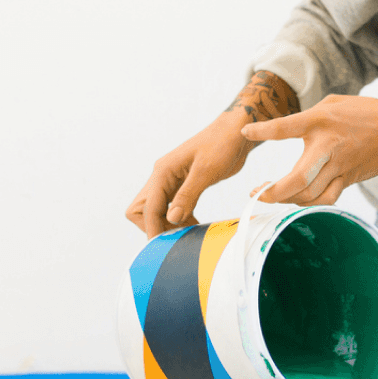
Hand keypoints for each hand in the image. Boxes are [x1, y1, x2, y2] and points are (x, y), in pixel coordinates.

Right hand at [124, 112, 253, 238]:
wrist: (235, 131)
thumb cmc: (221, 145)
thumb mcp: (206, 171)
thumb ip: (187, 195)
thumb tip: (172, 218)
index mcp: (162, 171)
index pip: (148, 208)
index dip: (154, 229)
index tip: (163, 247)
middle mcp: (162, 176)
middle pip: (142, 209)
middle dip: (154, 226)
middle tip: (175, 237)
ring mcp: (171, 181)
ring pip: (156, 209)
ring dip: (167, 224)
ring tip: (188, 233)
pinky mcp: (183, 185)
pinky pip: (171, 206)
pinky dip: (178, 218)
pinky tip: (194, 224)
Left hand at [240, 95, 377, 205]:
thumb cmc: (365, 113)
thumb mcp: (334, 103)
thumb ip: (310, 115)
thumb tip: (290, 127)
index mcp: (320, 122)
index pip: (286, 128)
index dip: (263, 131)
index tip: (246, 132)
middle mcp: (328, 147)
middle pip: (298, 179)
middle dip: (274, 192)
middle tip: (256, 193)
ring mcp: (339, 167)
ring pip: (310, 195)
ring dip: (288, 200)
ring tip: (272, 196)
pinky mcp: (347, 179)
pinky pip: (325, 199)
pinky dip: (309, 204)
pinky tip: (298, 200)